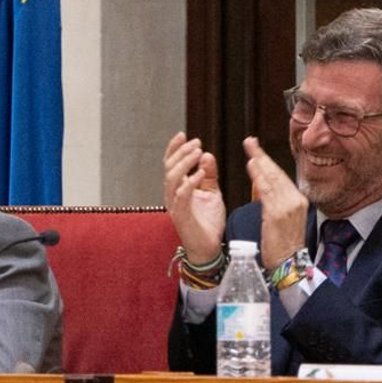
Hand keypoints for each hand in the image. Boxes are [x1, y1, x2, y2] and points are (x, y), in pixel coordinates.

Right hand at [163, 132, 226, 263]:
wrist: (209, 248)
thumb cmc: (208, 222)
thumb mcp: (211, 192)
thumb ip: (208, 174)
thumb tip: (206, 154)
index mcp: (177, 189)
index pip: (171, 164)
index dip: (174, 148)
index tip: (183, 134)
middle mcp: (172, 196)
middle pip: (169, 168)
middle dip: (181, 152)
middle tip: (196, 143)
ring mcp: (175, 206)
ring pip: (172, 178)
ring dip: (185, 163)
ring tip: (198, 152)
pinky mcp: (181, 216)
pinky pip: (182, 195)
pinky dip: (190, 181)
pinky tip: (200, 173)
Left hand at [244, 137, 306, 269]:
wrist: (288, 264)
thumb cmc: (283, 245)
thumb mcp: (284, 220)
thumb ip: (276, 203)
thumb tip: (266, 187)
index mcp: (299, 201)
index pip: (282, 177)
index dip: (269, 162)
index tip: (258, 151)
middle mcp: (296, 200)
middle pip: (277, 173)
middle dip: (262, 156)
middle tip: (250, 142)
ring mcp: (288, 206)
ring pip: (272, 179)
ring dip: (259, 162)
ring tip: (250, 150)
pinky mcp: (278, 213)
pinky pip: (266, 191)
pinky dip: (259, 177)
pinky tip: (252, 166)